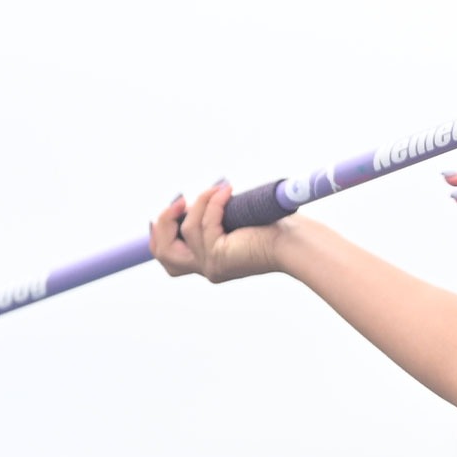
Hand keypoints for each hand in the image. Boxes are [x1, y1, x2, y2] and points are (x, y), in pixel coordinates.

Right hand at [150, 181, 284, 283]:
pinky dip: (213, 202)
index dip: (159, 234)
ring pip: (187, 228)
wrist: (296, 243)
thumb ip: (215, 216)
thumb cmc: (277, 228)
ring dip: (201, 201)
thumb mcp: (236, 220)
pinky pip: (204, 223)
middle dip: (164, 222)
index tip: (171, 206)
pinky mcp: (218, 256)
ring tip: (222, 188)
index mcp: (212, 262)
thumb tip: (200, 197)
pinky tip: (229, 190)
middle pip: (164, 252)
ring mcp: (211, 265)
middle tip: (181, 200)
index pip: (171, 259)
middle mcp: (209, 268)